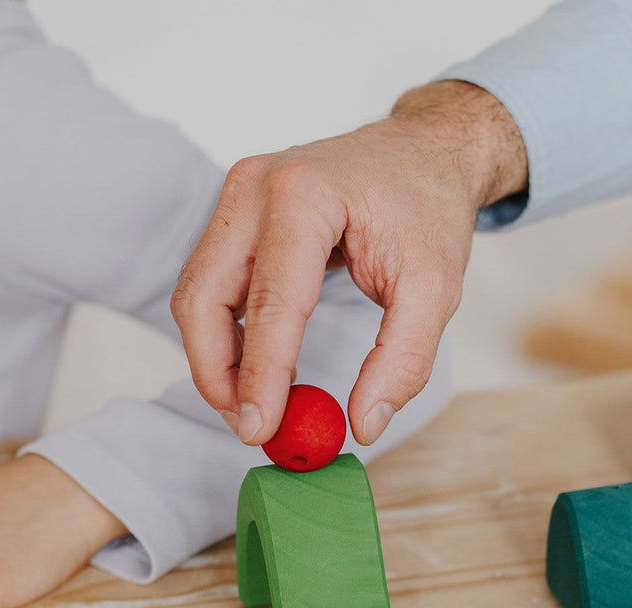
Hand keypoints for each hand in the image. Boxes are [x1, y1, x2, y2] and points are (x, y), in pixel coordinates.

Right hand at [171, 80, 527, 447]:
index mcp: (304, 196)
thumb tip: (362, 424)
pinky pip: (210, 287)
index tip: (261, 429)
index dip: (259, 374)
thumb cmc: (427, 208)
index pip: (269, 302)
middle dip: (218, 374)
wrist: (422, 153)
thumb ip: (402, 361)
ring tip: (259, 406)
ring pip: (196, 297)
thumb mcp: (436, 289)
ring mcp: (237, 198)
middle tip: (252, 427)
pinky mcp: (234, 217)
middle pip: (202, 298)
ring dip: (216, 361)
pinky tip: (260, 370)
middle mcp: (255, 188)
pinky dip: (226, 337)